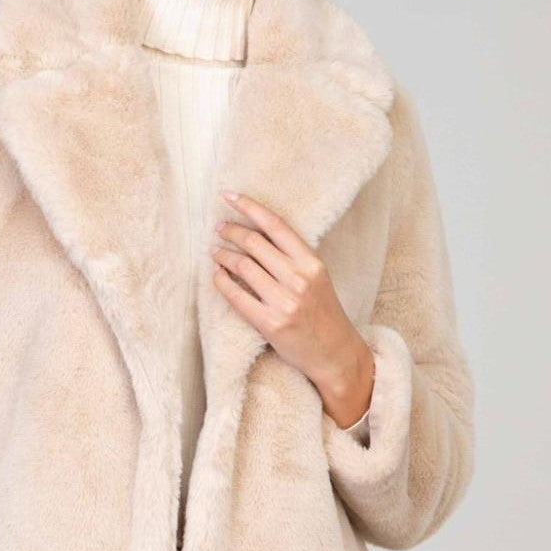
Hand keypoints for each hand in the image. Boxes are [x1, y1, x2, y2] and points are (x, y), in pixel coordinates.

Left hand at [211, 190, 374, 426]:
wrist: (334, 354)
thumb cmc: (323, 314)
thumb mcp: (317, 278)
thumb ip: (293, 257)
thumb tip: (259, 235)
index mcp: (312, 262)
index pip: (275, 225)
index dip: (249, 207)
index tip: (229, 196)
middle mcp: (298, 279)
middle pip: (254, 243)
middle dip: (231, 231)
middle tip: (220, 229)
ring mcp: (284, 302)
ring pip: (242, 267)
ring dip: (223, 255)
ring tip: (216, 252)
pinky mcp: (270, 323)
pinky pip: (236, 296)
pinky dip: (221, 282)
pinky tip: (216, 275)